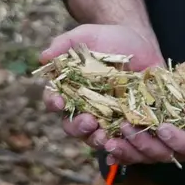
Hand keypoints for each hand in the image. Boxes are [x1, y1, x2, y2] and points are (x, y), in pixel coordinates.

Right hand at [39, 24, 163, 151]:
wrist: (142, 42)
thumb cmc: (110, 38)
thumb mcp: (87, 35)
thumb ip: (64, 43)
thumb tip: (43, 57)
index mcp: (69, 88)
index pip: (53, 100)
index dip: (53, 102)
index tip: (57, 102)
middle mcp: (84, 106)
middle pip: (71, 125)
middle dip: (77, 127)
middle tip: (88, 121)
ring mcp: (105, 117)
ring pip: (94, 137)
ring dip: (96, 140)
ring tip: (104, 136)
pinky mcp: (126, 122)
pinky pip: (120, 140)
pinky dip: (118, 148)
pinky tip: (120, 147)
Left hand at [99, 52, 184, 166]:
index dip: (179, 141)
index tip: (163, 128)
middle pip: (169, 155)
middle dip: (147, 145)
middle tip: (128, 129)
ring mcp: (175, 139)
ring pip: (151, 153)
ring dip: (131, 148)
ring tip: (111, 138)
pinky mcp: (159, 131)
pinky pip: (142, 143)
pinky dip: (125, 145)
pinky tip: (108, 142)